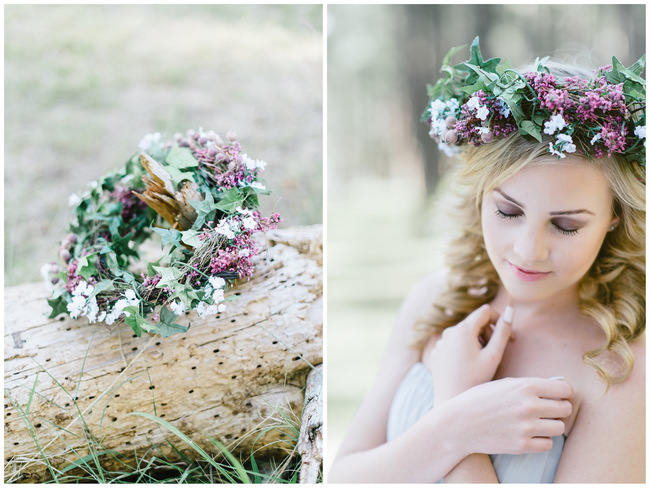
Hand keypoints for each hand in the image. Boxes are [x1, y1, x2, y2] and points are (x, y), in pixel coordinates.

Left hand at [423, 304, 512, 405]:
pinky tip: (468, 367)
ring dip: (477, 342)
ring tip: (481, 362)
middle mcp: (448, 332)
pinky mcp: (437, 352)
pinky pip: (454, 344)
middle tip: (495, 353)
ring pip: (465, 334)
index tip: (507, 337)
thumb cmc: (474, 380)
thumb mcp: (493, 356)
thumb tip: (510, 310)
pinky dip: (465, 350)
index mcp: (462, 329)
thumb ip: (503, 332)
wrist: (450, 401)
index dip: (499, 320)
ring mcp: (441, 342)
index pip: (486, 311)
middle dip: (488, 333)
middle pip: (475, 322)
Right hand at [438, 377, 573, 455]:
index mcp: (525, 386)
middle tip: (547, 410)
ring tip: (537, 422)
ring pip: (559, 427)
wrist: (459, 424)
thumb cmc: (479, 400)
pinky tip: (529, 434)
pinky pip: (548, 444)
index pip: (565, 389)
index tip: (557, 396)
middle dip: (558, 408)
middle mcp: (529, 406)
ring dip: (551, 425)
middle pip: (565, 409)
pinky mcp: (523, 445)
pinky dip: (542, 440)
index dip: (562, 392)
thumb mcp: (503, 384)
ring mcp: (527, 427)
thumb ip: (529, 385)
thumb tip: (558, 388)